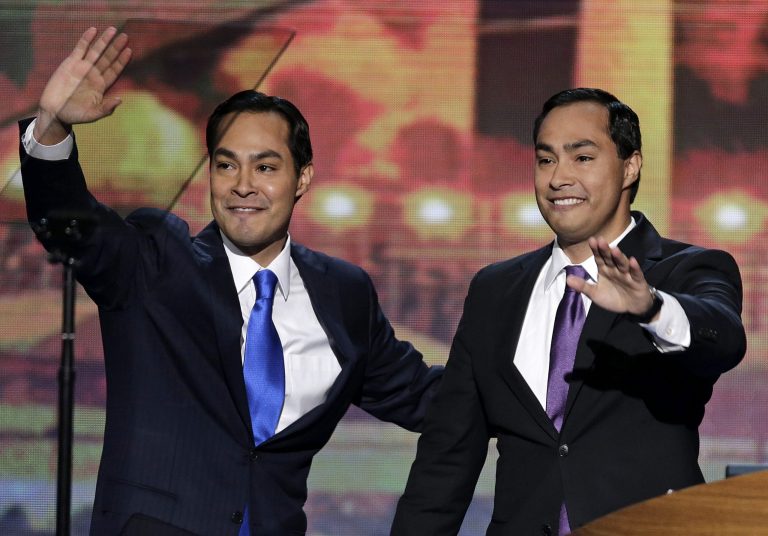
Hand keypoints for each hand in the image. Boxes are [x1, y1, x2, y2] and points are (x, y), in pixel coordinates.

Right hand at [35, 27, 131, 143]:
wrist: (54, 112)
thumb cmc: (74, 115)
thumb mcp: (92, 114)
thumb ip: (106, 108)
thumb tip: (120, 100)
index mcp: (101, 86)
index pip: (114, 70)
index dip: (121, 61)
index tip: (129, 51)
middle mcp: (94, 74)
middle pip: (108, 58)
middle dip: (116, 47)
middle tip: (125, 36)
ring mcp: (82, 68)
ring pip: (96, 51)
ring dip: (104, 40)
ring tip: (113, 29)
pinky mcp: (70, 63)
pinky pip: (80, 49)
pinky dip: (86, 40)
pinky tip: (93, 30)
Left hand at [566, 236, 655, 317]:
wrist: (631, 308)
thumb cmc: (613, 298)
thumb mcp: (595, 294)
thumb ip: (583, 286)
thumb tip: (567, 279)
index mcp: (605, 270)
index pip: (599, 258)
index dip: (596, 250)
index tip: (591, 240)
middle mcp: (615, 269)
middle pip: (610, 258)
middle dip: (605, 250)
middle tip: (600, 240)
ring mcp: (627, 274)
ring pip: (622, 264)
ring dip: (618, 257)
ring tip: (614, 249)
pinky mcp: (637, 281)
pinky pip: (636, 273)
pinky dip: (634, 267)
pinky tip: (632, 260)